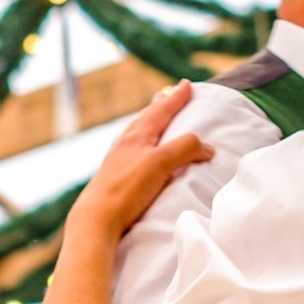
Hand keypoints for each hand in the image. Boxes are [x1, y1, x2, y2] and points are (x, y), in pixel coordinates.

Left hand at [68, 84, 209, 239]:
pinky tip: (133, 149)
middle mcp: (125, 143)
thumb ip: (185, 149)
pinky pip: (129, 149)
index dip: (176, 98)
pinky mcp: (113, 176)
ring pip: (135, 132)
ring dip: (147, 121)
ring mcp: (117, 159)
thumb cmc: (127, 189)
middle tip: (165, 94)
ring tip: (150, 116)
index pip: (162, 111)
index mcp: (138, 135)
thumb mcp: (161, 164)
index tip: (186, 85)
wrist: (96, 218)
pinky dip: (138, 141)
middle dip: (159, 105)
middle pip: (145, 117)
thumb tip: (207, 147)